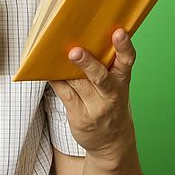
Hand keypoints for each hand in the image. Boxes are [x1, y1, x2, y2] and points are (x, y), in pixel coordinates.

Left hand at [48, 28, 137, 165]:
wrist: (112, 142)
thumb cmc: (110, 104)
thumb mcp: (116, 87)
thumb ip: (105, 67)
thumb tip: (79, 40)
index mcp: (122, 81)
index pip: (127, 61)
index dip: (124, 47)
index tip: (120, 32)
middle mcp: (111, 95)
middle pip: (100, 77)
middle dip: (88, 64)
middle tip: (75, 51)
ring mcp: (96, 108)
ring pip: (78, 84)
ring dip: (66, 70)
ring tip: (53, 54)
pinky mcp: (80, 116)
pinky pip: (65, 94)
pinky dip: (56, 81)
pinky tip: (47, 70)